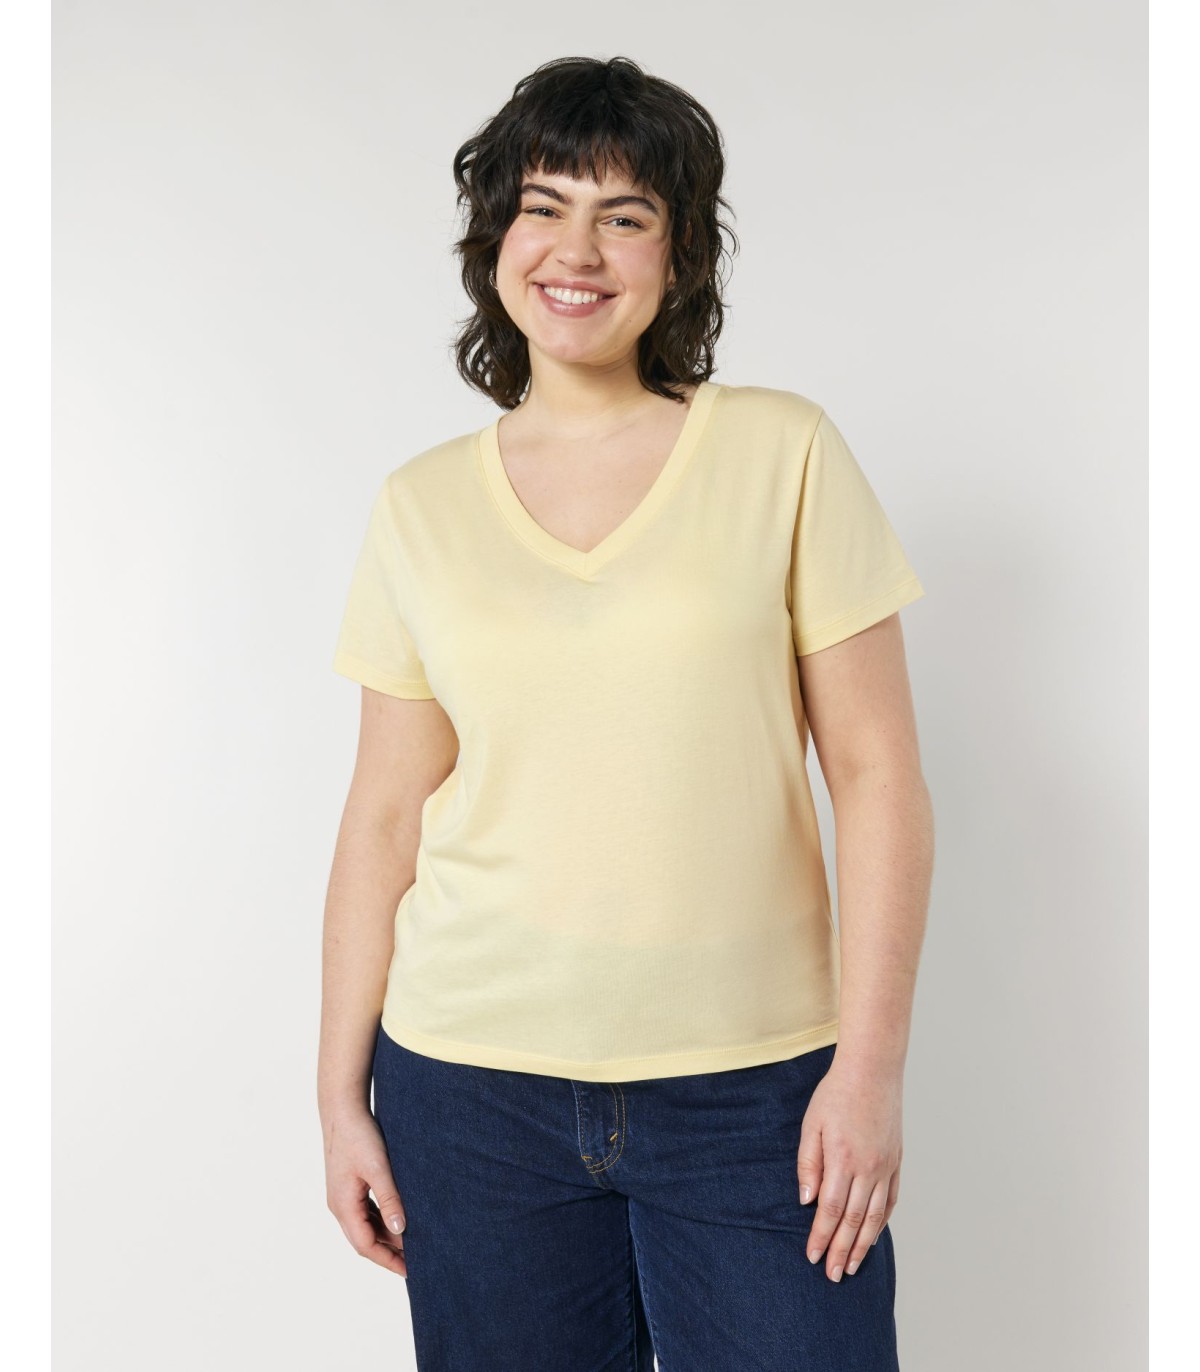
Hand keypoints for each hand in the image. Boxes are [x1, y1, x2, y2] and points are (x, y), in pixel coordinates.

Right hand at [323, 1105, 407, 1276]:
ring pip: (365, 1227)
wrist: (342, 1108)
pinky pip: (365, 1212)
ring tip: (413, 1244)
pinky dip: (382, 1220)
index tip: (410, 1270)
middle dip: (389, 1253)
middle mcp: (340, 1206)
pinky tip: (399, 1219)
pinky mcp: (349, 1186)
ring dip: (386, 1237)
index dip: (388, 1260)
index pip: (365, 1246)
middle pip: (365, 1240)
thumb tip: (400, 1230)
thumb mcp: (378, 1167)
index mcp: (343, 1206)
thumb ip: (389, 1198)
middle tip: (416, 1263)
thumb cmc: (359, 1135)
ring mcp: (343, 1196)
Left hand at [795, 1060, 902, 1281]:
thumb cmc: (836, 1094)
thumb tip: (806, 1200)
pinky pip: (890, 1201)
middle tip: (833, 1275)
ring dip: (862, 1244)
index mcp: (842, 1159)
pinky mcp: (896, 1162)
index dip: (821, 1236)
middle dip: (841, 1250)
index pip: (830, 1209)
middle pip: (853, 1221)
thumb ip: (808, 1163)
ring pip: (874, 1217)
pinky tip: (873, 1237)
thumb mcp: (812, 1124)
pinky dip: (881, 1223)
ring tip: (852, 1265)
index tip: (813, 1257)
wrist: (872, 1072)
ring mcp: (885, 1167)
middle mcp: (867, 1168)